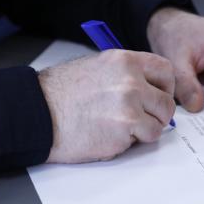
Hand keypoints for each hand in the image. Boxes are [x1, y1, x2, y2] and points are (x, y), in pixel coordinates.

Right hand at [38, 51, 175, 163]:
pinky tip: (110, 135)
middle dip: (158, 114)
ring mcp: (129, 106)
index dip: (166, 87)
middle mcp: (131, 81)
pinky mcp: (124, 131)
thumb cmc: (59, 93)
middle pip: (166, 101)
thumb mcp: (96, 67)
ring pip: (158, 124)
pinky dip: (131, 142)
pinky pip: (143, 140)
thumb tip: (148, 88)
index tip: (159, 96)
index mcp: (125, 61)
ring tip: (121, 128)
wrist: (36, 113)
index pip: (166, 70)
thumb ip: (125, 74)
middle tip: (144, 119)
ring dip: (144, 130)